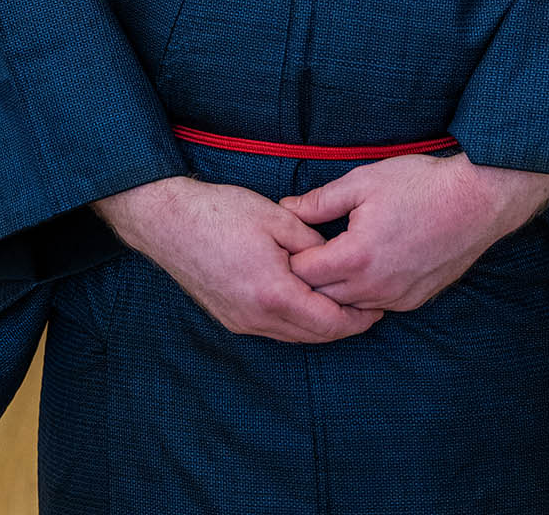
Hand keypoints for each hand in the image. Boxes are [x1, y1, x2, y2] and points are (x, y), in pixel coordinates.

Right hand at [93, 175, 384, 343]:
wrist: (170, 221)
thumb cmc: (223, 213)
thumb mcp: (278, 218)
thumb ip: (312, 244)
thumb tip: (335, 260)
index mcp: (274, 293)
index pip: (329, 322)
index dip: (358, 318)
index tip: (378, 306)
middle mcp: (257, 317)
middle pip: (314, 335)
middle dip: (345, 325)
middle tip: (370, 309)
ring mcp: (241, 321)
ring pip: (294, 335)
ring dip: (321, 325)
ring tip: (345, 305)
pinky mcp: (230, 318)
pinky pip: (274, 329)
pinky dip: (297, 321)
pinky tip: (308, 302)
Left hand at [278, 152, 548, 312]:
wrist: (475, 200)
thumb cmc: (419, 185)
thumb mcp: (362, 181)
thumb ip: (320, 201)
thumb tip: (286, 207)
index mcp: (355, 256)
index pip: (303, 273)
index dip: (289, 257)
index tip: (284, 243)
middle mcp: (373, 286)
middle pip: (320, 297)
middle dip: (306, 279)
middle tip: (298, 256)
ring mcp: (395, 298)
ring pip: (347, 306)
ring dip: (333, 290)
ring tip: (327, 264)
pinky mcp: (413, 301)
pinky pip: (375, 306)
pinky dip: (361, 294)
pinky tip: (360, 271)